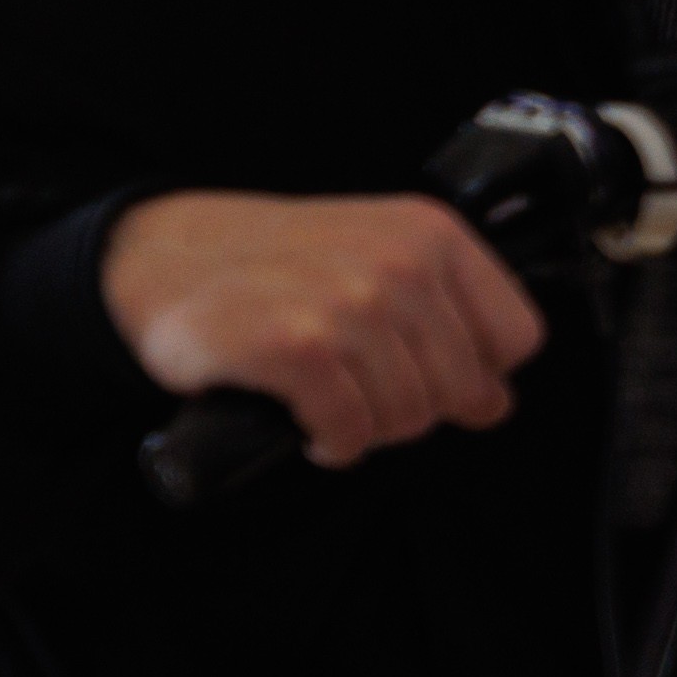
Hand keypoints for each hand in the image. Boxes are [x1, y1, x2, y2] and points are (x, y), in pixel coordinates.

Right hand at [100, 192, 546, 470]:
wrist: (160, 256)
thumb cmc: (274, 264)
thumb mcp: (377, 260)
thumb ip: (447, 320)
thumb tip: (494, 402)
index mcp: (433, 235)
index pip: (517, 339)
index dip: (477, 371)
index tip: (431, 374)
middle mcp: (399, 264)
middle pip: (462, 388)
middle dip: (416, 409)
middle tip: (365, 395)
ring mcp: (348, 304)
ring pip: (409, 414)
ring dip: (370, 428)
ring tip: (333, 402)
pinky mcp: (294, 347)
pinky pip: (350, 430)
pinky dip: (332, 442)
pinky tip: (308, 424)